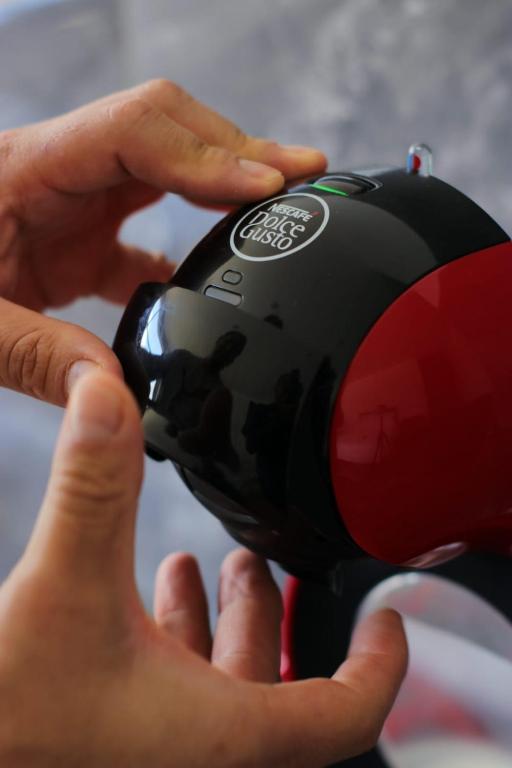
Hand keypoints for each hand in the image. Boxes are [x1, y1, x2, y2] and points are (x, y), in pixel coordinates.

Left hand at [0, 79, 325, 404]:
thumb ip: (35, 355)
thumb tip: (113, 392)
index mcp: (26, 171)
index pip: (134, 133)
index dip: (207, 152)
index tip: (265, 184)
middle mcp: (59, 175)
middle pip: (166, 134)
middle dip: (236, 150)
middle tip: (299, 176)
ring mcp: (72, 206)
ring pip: (166, 175)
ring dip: (225, 187)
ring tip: (281, 206)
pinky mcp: (78, 241)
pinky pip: (147, 236)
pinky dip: (188, 252)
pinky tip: (216, 278)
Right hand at [0, 370, 406, 766]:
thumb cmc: (13, 723)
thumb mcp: (63, 586)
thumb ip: (93, 487)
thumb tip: (105, 397)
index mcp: (224, 734)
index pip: (346, 713)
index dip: (380, 662)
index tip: (387, 620)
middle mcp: (205, 758)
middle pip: (277, 687)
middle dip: (266, 612)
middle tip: (256, 562)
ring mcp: (164, 756)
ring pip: (221, 694)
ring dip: (217, 626)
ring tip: (201, 567)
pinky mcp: (124, 748)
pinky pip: (175, 701)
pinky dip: (174, 649)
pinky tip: (152, 599)